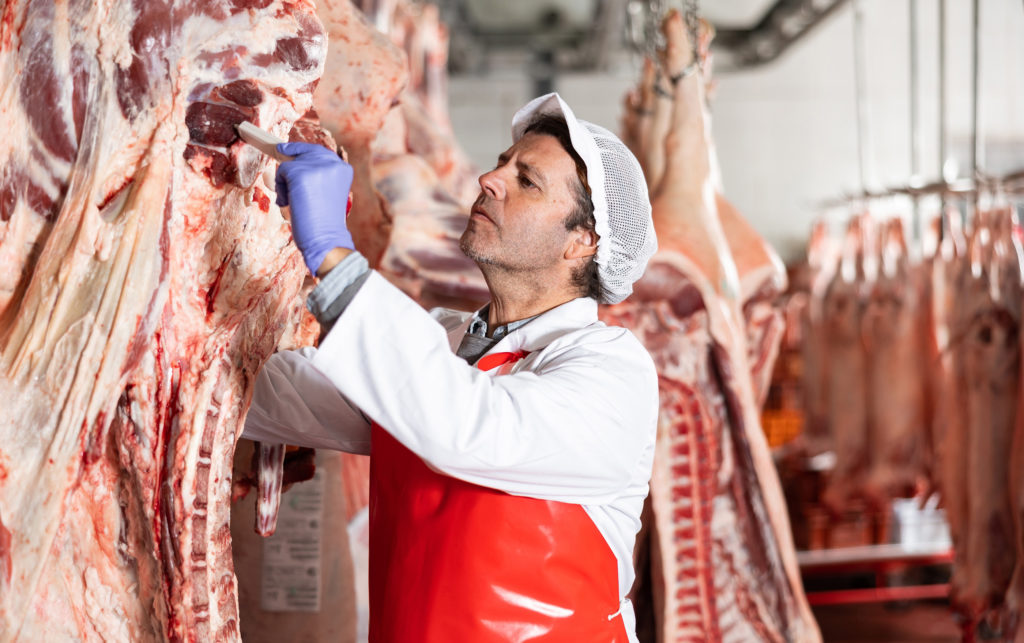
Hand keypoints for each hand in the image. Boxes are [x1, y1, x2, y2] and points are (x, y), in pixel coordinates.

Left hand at [275, 142, 354, 273]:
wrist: (326, 240)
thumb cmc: (325, 224)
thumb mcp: (328, 194)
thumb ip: (318, 177)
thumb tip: (294, 165)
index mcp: (343, 169)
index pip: (320, 152)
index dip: (303, 150)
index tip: (289, 150)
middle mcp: (332, 163)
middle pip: (304, 151)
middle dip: (289, 153)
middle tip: (278, 151)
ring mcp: (316, 167)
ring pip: (289, 164)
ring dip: (285, 182)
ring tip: (292, 201)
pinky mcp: (300, 173)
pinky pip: (281, 173)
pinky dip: (280, 188)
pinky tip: (289, 202)